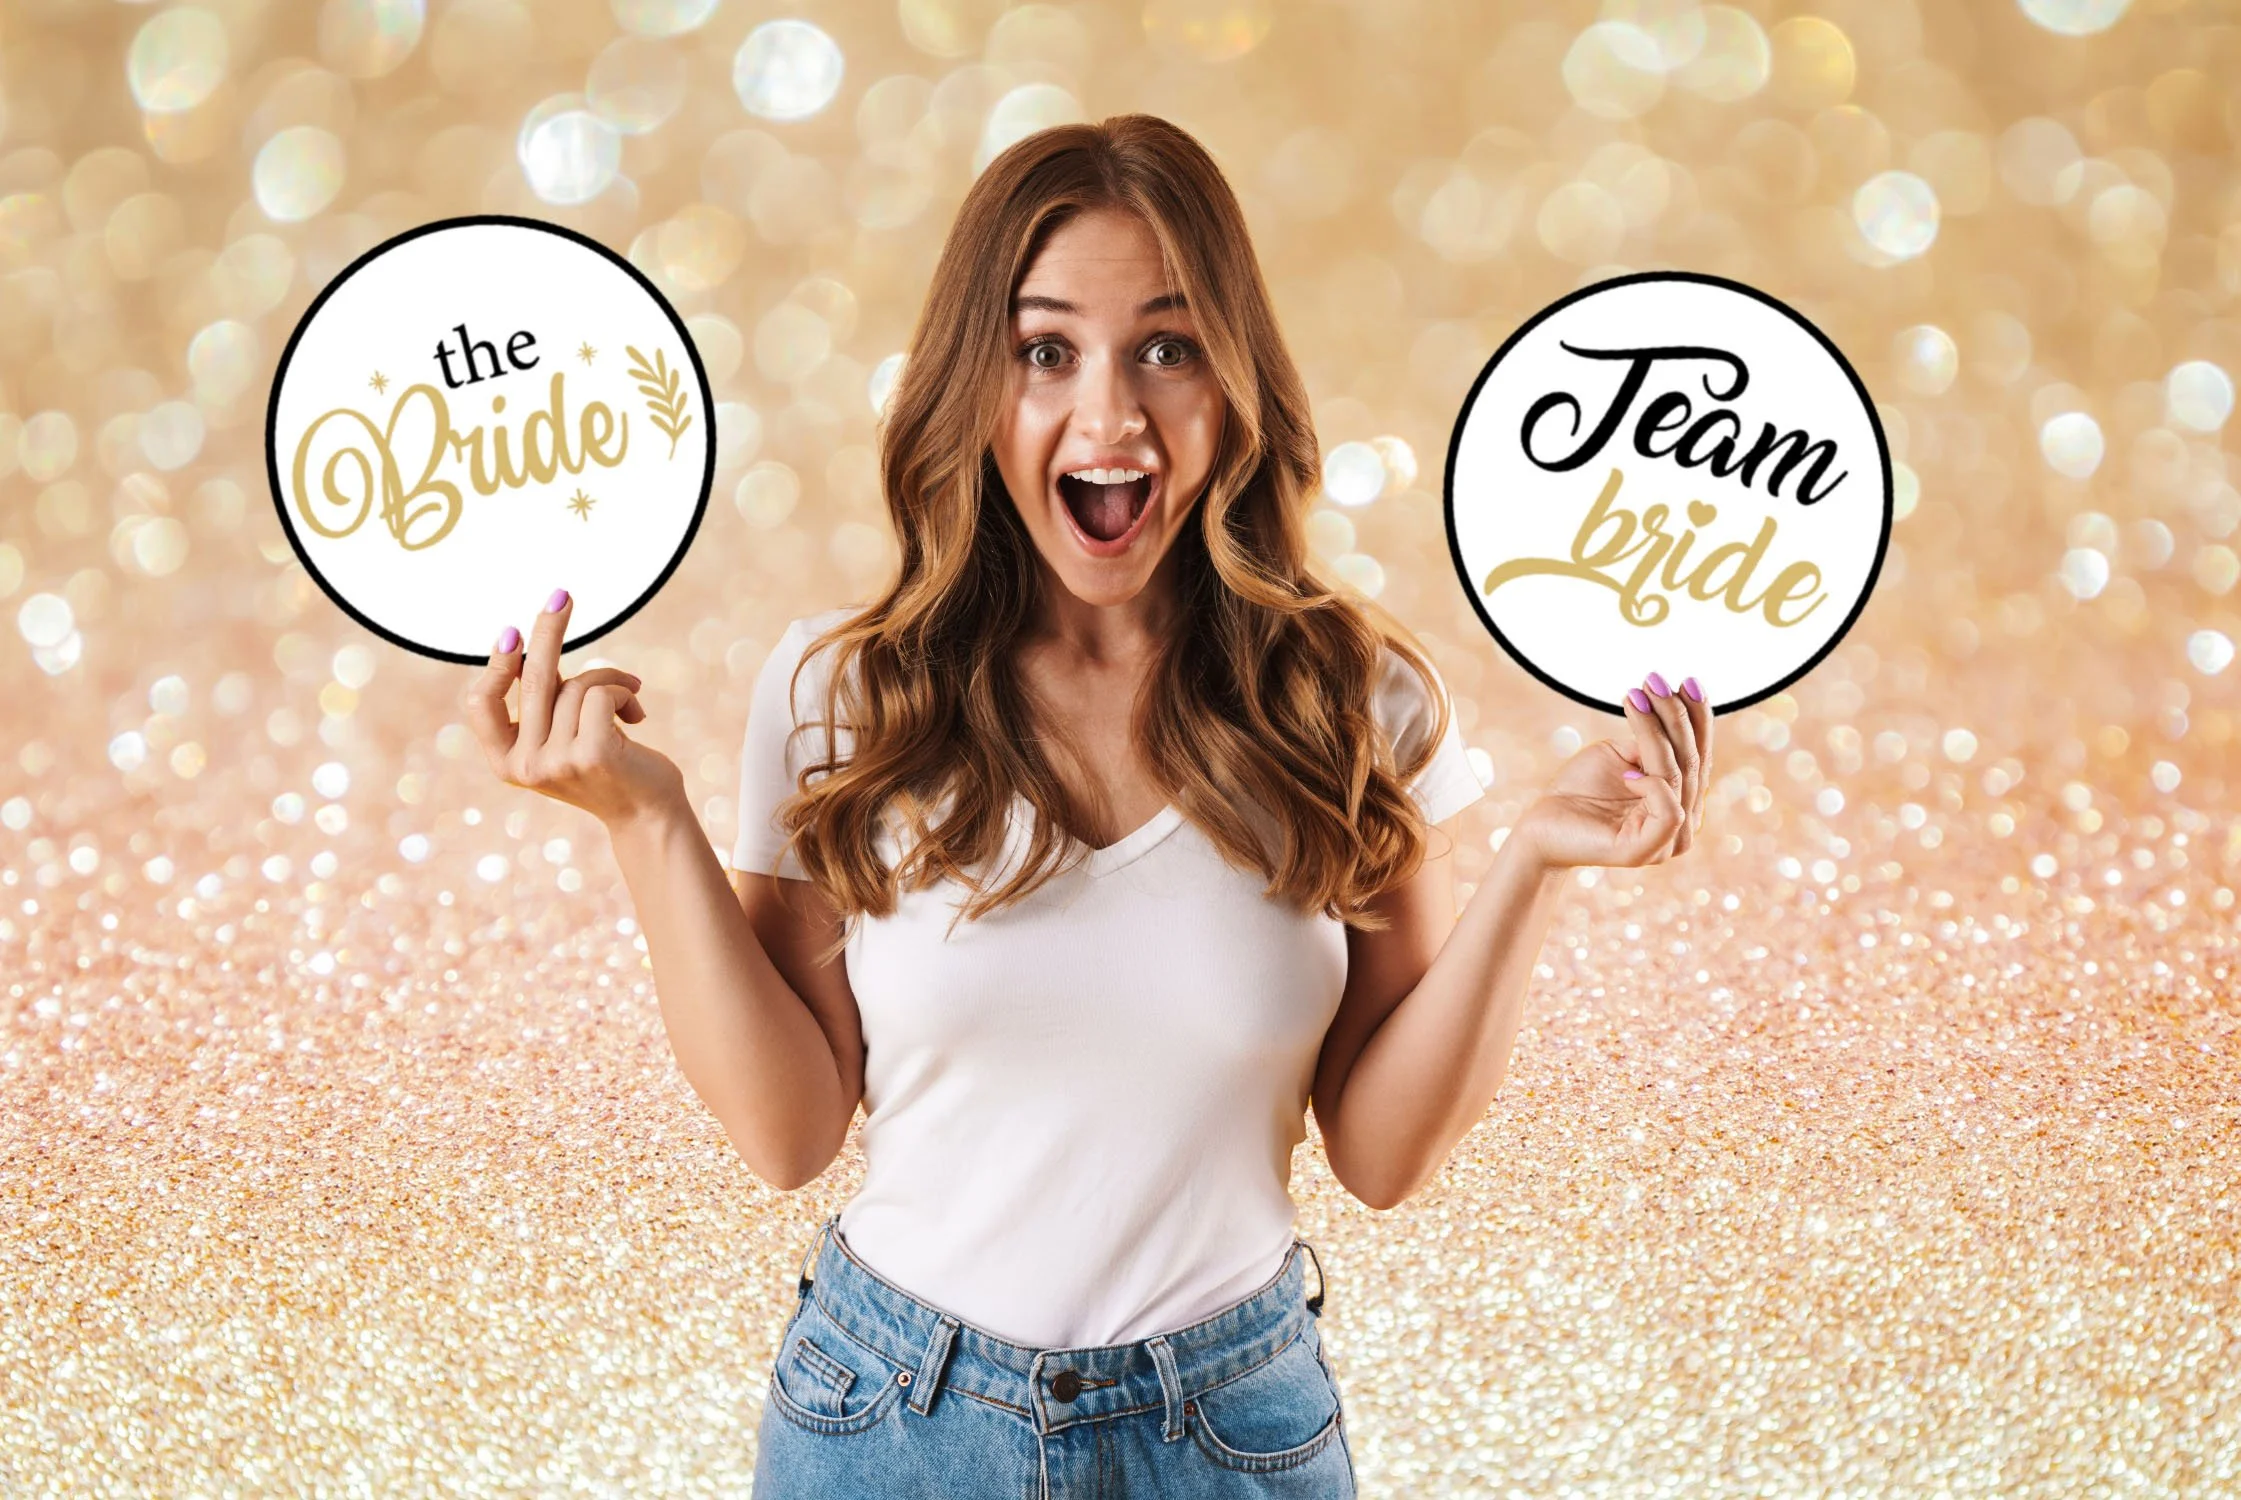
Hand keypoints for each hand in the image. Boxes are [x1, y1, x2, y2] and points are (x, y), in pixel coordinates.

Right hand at [459, 589, 685, 828]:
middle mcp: (525, 766)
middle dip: (549, 630)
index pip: (479, 704)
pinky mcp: (592, 754)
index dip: (494, 665)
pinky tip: (637, 715)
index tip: (511, 632)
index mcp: (506, 762)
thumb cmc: (608, 764)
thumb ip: (544, 703)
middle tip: (562, 595)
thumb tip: (528, 646)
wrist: (649, 813)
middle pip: (532, 678)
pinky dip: (625, 691)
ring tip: (630, 697)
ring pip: (577, 685)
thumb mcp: (563, 736)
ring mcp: (557, 762)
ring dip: (611, 680)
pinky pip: (601, 693)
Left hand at [1516, 672, 1714, 871]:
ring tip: (1635, 698)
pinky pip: (1669, 811)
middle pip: (1691, 761)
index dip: (1697, 717)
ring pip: (1677, 776)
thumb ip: (1651, 744)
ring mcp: (1667, 841)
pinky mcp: (1645, 851)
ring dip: (1657, 732)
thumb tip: (1672, 719)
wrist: (1542, 824)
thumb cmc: (1580, 789)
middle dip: (1675, 715)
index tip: (1687, 680)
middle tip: (1655, 680)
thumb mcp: (1620, 755)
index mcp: (1682, 799)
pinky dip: (1652, 784)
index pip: (1699, 754)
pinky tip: (1626, 771)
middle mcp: (1684, 822)